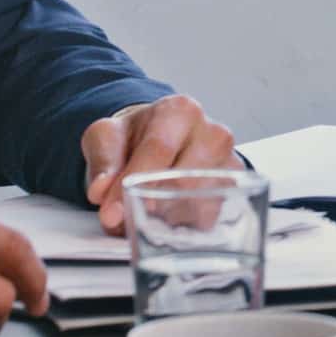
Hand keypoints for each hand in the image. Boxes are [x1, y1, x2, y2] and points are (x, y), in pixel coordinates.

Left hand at [81, 94, 238, 233]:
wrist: (158, 138)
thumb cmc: (135, 137)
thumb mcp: (106, 138)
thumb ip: (102, 163)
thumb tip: (100, 192)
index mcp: (180, 111)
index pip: (158, 148)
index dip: (134, 181)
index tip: (111, 213)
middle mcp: (212, 132)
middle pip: (185, 179)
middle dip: (152, 205)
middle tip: (127, 220)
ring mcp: (229, 161)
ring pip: (201, 202)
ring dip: (168, 219)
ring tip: (146, 217)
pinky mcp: (235, 188)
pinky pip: (211, 217)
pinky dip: (185, 225)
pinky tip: (167, 219)